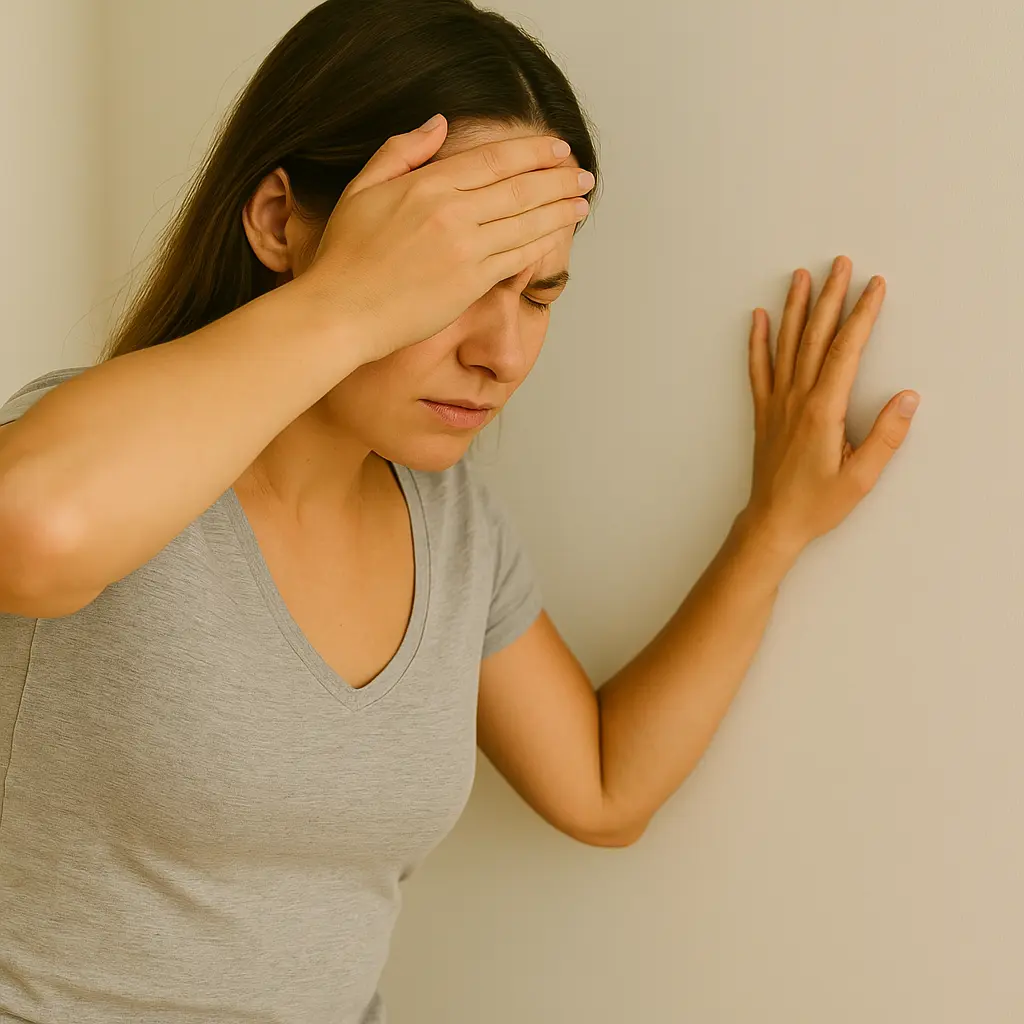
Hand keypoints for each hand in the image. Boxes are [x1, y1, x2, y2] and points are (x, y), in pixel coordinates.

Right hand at [300, 114, 591, 362]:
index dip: (534, 152)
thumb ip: (402, 151)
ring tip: (583, 203)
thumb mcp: (363, 189)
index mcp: (428, 183)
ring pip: (527, 222)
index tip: (558, 149)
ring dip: (560, 210)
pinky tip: (558, 235)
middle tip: (584, 176)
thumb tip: (439, 123)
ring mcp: (465, 249)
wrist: (343, 311)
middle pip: (521, 187)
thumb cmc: (346, 256)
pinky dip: (543, 243)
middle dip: (560, 180)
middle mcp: (453, 212)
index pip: (496, 159)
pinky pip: (518, 258)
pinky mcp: (471, 283)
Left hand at [742, 255, 918, 556]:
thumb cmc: (816, 503)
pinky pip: (758, 369)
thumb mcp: (861, 477)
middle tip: (840, 264)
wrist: (773, 522)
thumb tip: (908, 399)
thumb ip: (886, 437)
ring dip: (795, 308)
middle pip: (815, 337)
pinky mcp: (764, 413)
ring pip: (786, 345)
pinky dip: (758, 341)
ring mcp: (777, 403)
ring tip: (801, 276)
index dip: (862, 315)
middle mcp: (797, 399)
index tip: (874, 287)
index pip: (846, 350)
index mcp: (823, 410)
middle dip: (829, 297)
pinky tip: (759, 318)